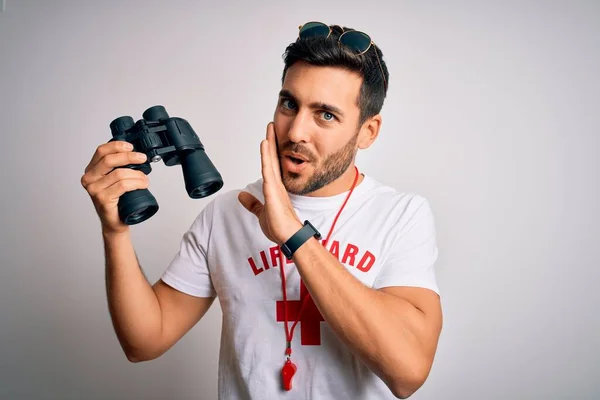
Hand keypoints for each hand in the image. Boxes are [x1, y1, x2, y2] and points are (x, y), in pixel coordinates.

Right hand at [80, 141, 148, 234]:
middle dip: (129, 157)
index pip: (101, 151)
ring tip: (145, 179)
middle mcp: (89, 179)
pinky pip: (123, 185)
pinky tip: (143, 184)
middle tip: (142, 158)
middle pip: (109, 160)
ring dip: (137, 174)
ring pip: (119, 174)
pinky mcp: (103, 199)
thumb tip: (135, 153)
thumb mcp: (115, 179)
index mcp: (91, 171)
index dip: (117, 146)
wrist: (115, 222)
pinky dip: (136, 183)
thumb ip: (118, 166)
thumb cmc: (118, 201)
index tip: (131, 146)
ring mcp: (94, 189)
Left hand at [238, 122, 301, 244]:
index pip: (271, 166)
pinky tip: (265, 145)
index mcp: (274, 188)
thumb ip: (252, 203)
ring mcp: (275, 186)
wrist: (288, 236)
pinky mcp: (273, 190)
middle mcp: (276, 184)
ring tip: (270, 128)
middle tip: (273, 126)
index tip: (270, 139)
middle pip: (273, 158)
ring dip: (270, 143)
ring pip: (272, 160)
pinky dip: (267, 156)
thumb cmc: (279, 227)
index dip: (270, 152)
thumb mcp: (261, 212)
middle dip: (272, 142)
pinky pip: (269, 169)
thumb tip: (241, 196)